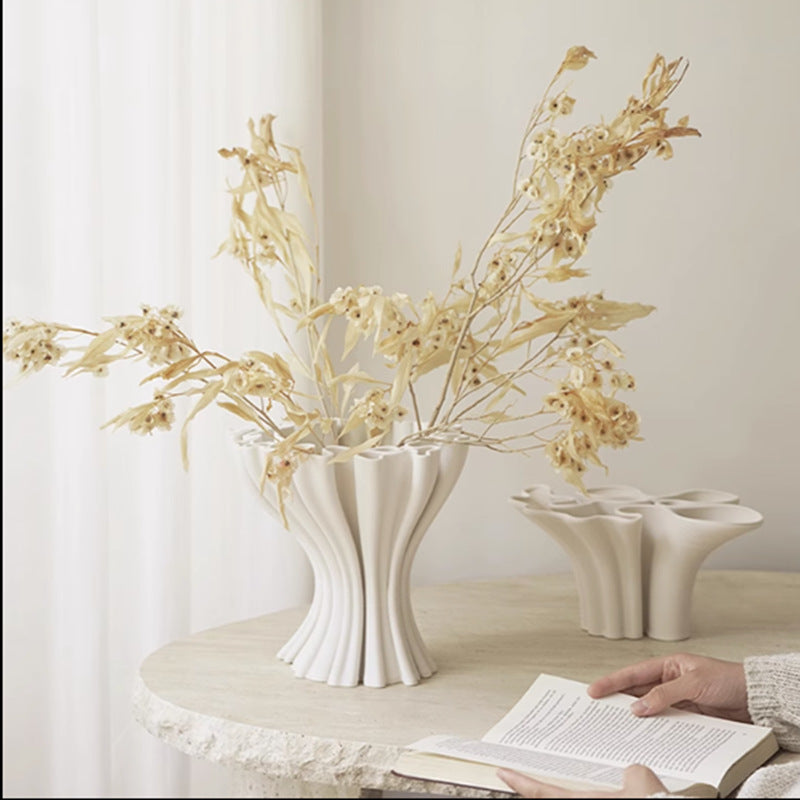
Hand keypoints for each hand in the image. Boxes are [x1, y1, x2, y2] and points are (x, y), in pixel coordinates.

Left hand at [497, 764, 665, 797]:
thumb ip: (631, 771)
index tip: (502, 772)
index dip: (520, 782)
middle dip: (539, 790)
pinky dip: (589, 794)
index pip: (542, 792)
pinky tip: (608, 790)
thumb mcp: (641, 781)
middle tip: (523, 779)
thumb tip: (631, 772)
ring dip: (569, 793)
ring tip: (569, 781)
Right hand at [588, 652, 749, 721]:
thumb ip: (665, 694)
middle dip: (619, 700)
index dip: (612, 682)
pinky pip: (666, 722)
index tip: (594, 690)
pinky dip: (655, 728)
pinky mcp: (688, 716)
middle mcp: (669, 681)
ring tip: (618, 725)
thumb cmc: (729, 680)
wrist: (756, 698)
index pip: (633, 674)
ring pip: (650, 709)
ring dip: (637, 717)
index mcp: (668, 665)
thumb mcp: (694, 684)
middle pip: (637, 692)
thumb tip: (639, 707)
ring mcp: (678, 700)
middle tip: (599, 710)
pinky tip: (647, 734)